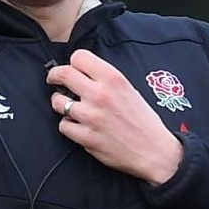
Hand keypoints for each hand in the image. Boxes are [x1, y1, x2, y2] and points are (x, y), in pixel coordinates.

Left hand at [47, 49, 183, 183]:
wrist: (154, 151)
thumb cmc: (144, 121)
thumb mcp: (130, 90)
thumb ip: (107, 80)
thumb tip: (83, 74)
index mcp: (113, 79)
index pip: (79, 57)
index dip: (73, 62)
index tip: (71, 69)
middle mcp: (100, 94)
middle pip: (63, 74)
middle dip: (54, 76)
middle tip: (54, 80)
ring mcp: (91, 116)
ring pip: (58, 102)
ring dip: (61, 103)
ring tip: (70, 107)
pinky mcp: (86, 137)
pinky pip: (64, 125)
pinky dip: (69, 125)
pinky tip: (79, 126)